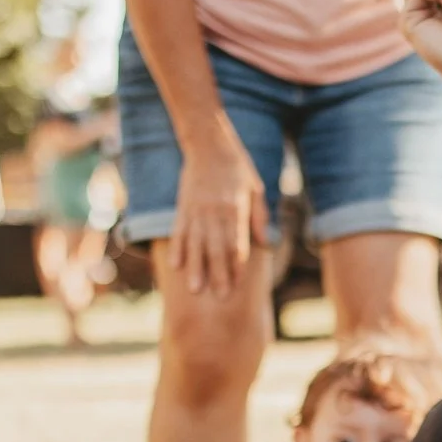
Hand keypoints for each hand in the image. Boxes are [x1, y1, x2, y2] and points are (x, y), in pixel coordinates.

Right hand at [171, 135, 267, 295]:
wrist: (208, 144)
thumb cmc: (237, 167)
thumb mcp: (256, 188)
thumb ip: (259, 216)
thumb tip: (265, 242)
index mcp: (235, 208)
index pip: (236, 243)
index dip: (237, 265)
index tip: (238, 285)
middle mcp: (214, 212)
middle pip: (216, 248)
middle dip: (218, 274)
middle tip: (220, 298)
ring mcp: (196, 210)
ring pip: (196, 244)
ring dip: (196, 268)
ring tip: (195, 291)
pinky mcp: (183, 207)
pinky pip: (179, 232)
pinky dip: (178, 249)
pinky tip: (176, 266)